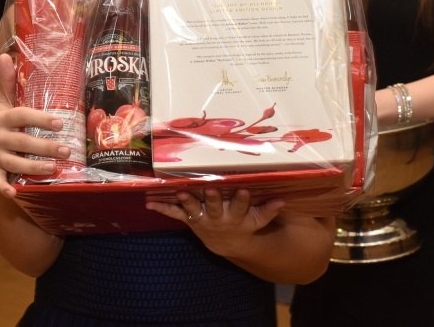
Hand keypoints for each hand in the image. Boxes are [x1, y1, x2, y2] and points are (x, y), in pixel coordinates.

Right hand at [0, 53, 71, 198]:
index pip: (21, 116)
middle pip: (23, 142)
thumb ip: (7, 82)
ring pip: (15, 163)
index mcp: (1, 118)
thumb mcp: (2, 102)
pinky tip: (15, 192)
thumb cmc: (0, 121)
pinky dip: (5, 188)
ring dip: (34, 167)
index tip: (60, 123)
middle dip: (45, 146)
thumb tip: (5, 55)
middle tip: (67, 150)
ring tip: (54, 168)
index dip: (40, 119)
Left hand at [145, 188, 285, 254]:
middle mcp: (217, 218)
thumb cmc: (244, 225)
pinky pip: (175, 214)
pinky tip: (149, 203)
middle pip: (214, 207)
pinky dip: (162, 208)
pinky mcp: (189, 219)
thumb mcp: (257, 220)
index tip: (244, 190)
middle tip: (209, 188)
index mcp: (236, 216)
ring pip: (193, 209)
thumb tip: (283, 199)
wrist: (226, 244)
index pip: (240, 207)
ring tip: (179, 192)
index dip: (242, 200)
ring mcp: (201, 219)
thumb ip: (268, 210)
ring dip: (185, 201)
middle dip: (211, 198)